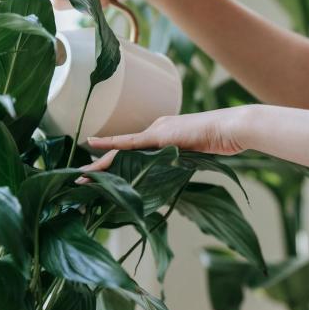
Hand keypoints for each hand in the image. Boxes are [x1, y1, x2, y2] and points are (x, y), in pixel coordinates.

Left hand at [80, 107, 252, 172]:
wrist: (231, 128)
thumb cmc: (220, 142)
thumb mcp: (197, 157)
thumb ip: (181, 163)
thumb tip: (173, 177)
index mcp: (163, 136)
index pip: (133, 153)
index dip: (114, 164)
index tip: (98, 177)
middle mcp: (155, 131)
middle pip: (122, 152)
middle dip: (99, 168)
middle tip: (77, 181)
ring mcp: (156, 132)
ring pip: (121, 151)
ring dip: (100, 165)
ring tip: (80, 178)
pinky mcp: (160, 135)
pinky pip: (130, 143)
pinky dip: (111, 146)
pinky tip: (94, 147)